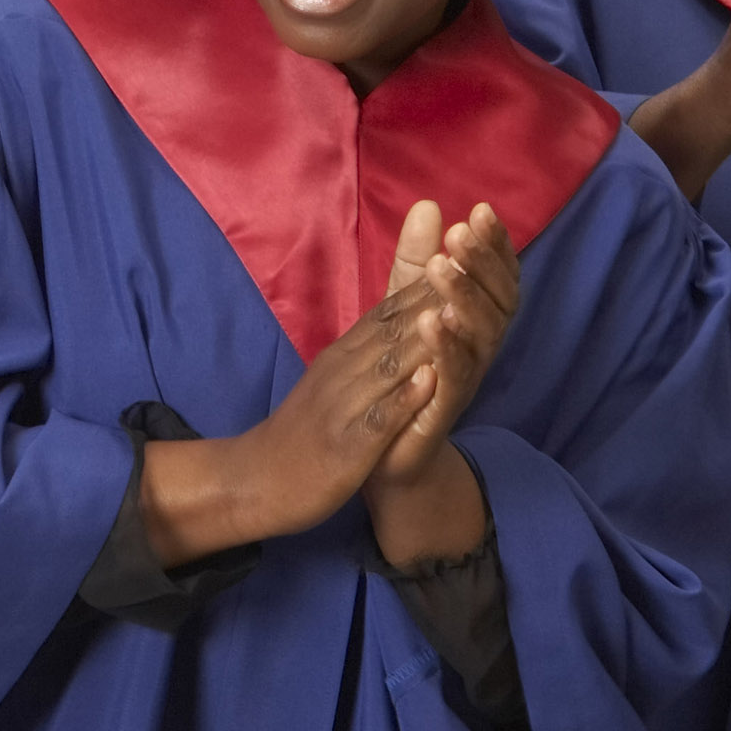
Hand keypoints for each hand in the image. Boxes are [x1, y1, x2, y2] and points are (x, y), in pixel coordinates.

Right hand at [138, 280, 444, 563]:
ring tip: (459, 309)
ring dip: (423, 338)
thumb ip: (368, 344)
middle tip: (473, 261)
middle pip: (395, 328)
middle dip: (435, 295)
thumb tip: (402, 313)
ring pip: (388, 366)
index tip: (468, 253)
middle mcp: (344, 370)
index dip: (430, 282)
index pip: (392, 310)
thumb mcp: (335, 377)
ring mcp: (343, 406)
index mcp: (346, 354)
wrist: (256, 478)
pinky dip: (402, 399)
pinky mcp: (345, 446)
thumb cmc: (304, 428)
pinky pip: (377, 419)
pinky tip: (428, 381)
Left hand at [362, 201, 514, 565]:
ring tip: (443, 268)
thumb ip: (413, 262)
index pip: (497, 276)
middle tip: (461, 232)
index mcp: (473, 321)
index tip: (479, 209)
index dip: (494, 245)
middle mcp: (480, 348)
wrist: (380, 452)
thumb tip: (428, 204)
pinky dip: (447, 350)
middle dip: (482, 264)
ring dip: (464, 299)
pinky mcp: (444, 411)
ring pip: (481, 336)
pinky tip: (433, 323)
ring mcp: (466, 380)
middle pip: (498, 300)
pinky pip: (455, 379)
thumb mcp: (402, 308)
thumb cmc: (399, 375)